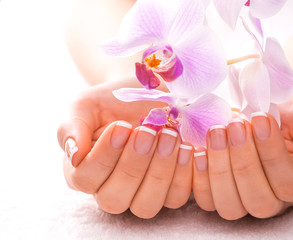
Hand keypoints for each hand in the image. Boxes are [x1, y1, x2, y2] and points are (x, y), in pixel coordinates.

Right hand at [57, 79, 192, 217]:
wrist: (145, 95)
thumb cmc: (112, 102)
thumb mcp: (85, 106)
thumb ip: (71, 127)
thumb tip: (73, 153)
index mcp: (83, 172)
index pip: (86, 178)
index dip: (104, 156)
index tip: (121, 126)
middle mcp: (110, 190)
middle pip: (115, 198)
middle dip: (133, 165)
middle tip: (147, 131)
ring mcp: (140, 195)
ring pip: (146, 205)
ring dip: (160, 172)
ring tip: (170, 136)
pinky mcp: (168, 191)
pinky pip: (176, 197)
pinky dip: (183, 174)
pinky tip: (186, 147)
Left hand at [192, 93, 292, 219]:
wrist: (263, 107)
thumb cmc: (289, 115)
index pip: (289, 185)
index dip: (272, 153)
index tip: (260, 116)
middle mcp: (275, 201)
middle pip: (259, 201)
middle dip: (244, 161)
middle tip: (234, 124)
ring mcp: (244, 202)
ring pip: (230, 206)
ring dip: (219, 169)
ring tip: (216, 132)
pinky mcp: (218, 195)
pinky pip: (205, 200)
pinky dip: (197, 176)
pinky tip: (196, 148)